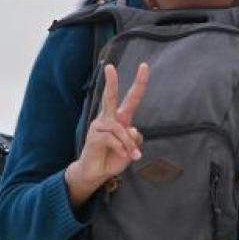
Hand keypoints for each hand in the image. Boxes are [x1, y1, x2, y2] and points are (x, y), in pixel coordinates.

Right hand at [65, 63, 149, 206]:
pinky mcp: (94, 136)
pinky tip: (123, 155)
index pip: (131, 98)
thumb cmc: (114, 158)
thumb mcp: (131, 149)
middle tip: (109, 67)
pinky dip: (121, 148)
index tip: (144, 66)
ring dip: (128, 144)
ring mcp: (99, 126)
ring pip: (120, 129)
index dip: (139, 83)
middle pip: (110, 97)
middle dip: (110, 82)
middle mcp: (108, 119)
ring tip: (131, 155)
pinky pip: (113, 139)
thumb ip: (134, 139)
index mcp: (120, 118)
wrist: (97, 172)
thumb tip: (131, 129)